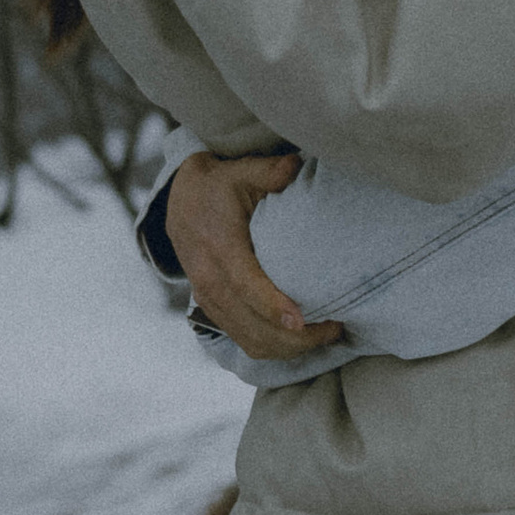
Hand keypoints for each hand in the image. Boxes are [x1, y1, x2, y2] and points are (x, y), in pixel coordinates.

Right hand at [168, 151, 346, 361]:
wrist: (180, 201)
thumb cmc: (217, 186)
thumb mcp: (239, 171)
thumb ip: (267, 171)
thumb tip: (294, 165)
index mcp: (218, 247)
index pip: (244, 284)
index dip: (271, 306)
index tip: (301, 320)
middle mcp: (208, 279)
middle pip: (250, 325)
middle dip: (294, 338)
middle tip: (335, 328)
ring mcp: (208, 299)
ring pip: (248, 340)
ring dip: (288, 348)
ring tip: (325, 336)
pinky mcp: (212, 309)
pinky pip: (243, 340)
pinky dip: (273, 348)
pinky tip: (302, 340)